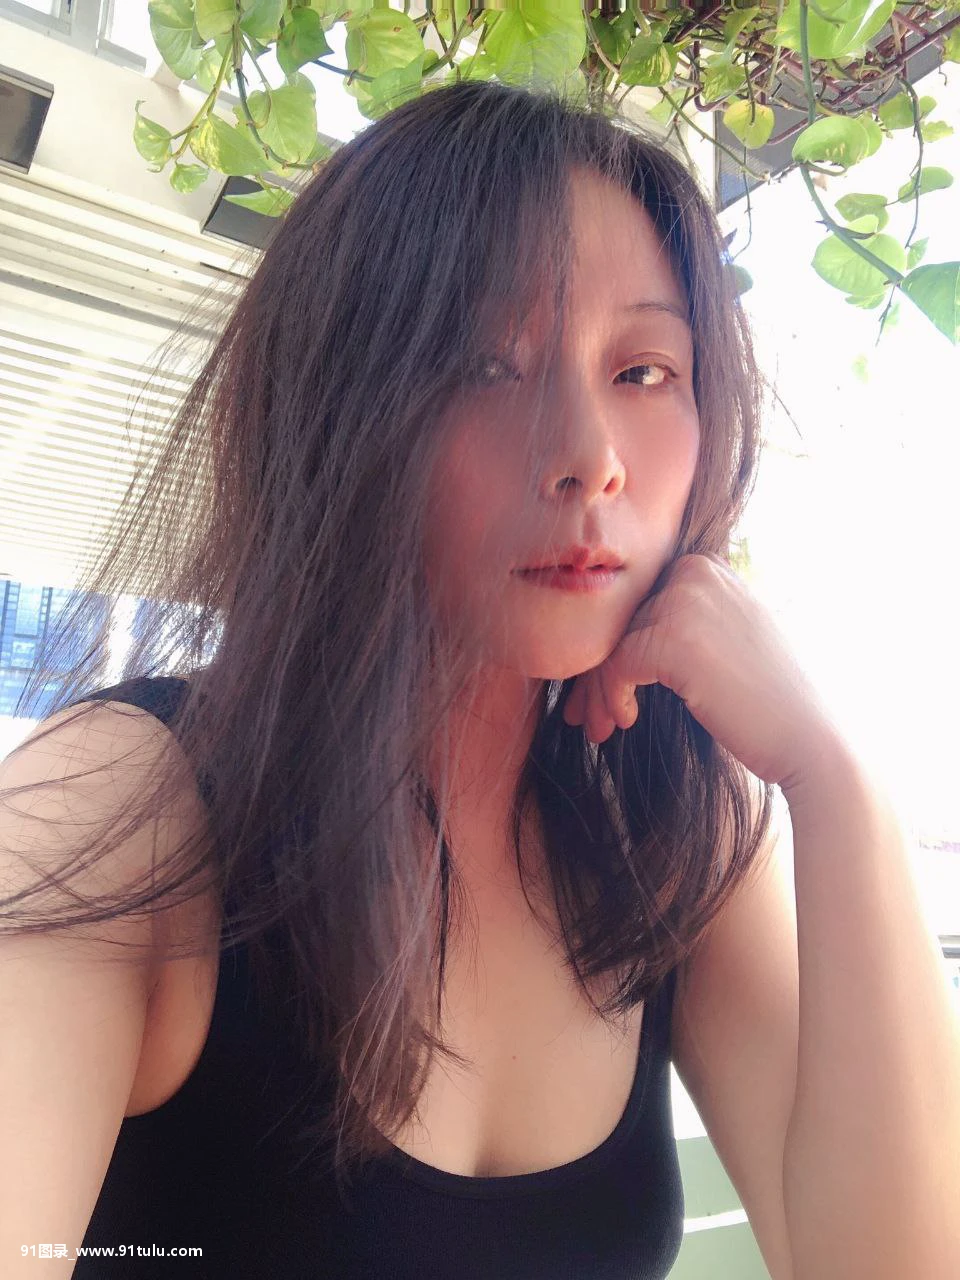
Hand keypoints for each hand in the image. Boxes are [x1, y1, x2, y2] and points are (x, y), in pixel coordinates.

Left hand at [562, 552, 843, 790]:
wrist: (808, 740)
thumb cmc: (766, 701)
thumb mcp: (727, 636)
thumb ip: (684, 619)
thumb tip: (619, 632)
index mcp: (707, 566)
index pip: (635, 604)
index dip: (612, 648)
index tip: (599, 692)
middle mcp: (696, 572)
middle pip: (619, 624)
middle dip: (595, 673)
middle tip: (581, 715)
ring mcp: (686, 602)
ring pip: (611, 646)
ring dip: (598, 692)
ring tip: (597, 728)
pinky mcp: (673, 639)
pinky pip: (616, 666)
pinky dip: (611, 697)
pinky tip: (627, 722)